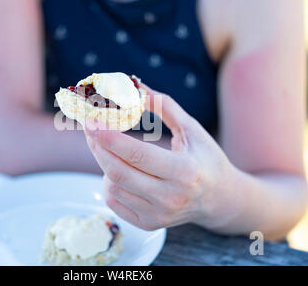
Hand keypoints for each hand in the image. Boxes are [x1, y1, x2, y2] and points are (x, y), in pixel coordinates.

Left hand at [84, 85, 235, 230]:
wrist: (219, 199)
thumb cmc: (205, 159)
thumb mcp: (191, 129)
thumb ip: (164, 106)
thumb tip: (135, 85)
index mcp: (184, 171)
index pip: (137, 154)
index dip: (109, 137)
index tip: (90, 121)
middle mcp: (171, 197)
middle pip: (118, 171)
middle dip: (98, 147)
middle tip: (90, 128)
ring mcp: (159, 215)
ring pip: (112, 186)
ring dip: (103, 162)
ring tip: (108, 148)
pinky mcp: (149, 223)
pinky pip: (115, 201)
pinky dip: (109, 182)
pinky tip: (117, 169)